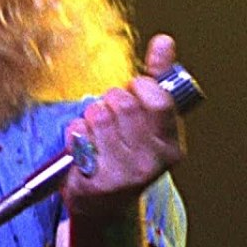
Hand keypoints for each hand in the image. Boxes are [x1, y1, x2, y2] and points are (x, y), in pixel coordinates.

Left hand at [62, 34, 184, 217]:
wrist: (103, 205)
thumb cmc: (126, 152)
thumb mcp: (148, 119)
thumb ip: (157, 77)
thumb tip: (164, 41)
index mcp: (171, 148)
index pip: (157, 99)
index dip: (139, 87)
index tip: (133, 94)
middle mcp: (152, 164)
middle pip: (123, 103)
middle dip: (110, 100)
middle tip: (110, 115)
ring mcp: (123, 176)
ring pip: (97, 115)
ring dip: (90, 116)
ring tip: (96, 130)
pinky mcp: (93, 183)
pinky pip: (77, 135)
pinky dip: (75, 133)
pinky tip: (83, 146)